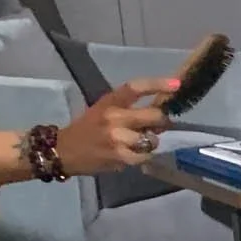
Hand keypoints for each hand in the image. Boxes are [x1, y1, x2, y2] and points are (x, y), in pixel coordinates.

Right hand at [54, 78, 173, 176]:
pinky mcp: (120, 156)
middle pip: (154, 115)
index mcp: (109, 101)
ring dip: (150, 142)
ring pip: (152, 138)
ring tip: (138, 144)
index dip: (157, 84)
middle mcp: (114, 117)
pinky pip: (145, 156)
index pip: (135, 88)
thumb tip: (160, 116)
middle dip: (162, 122)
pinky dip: (142, 157)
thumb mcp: (104, 111)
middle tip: (158, 126)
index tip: (176, 84)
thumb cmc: (87, 129)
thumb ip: (130, 111)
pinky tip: (131, 155)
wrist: (63, 150)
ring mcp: (118, 137)